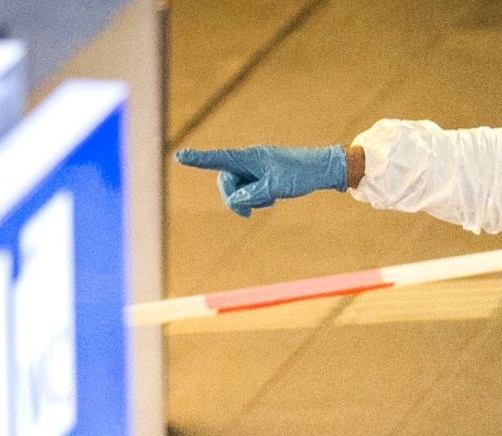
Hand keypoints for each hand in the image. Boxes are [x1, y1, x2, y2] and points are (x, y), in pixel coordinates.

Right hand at [173, 144, 350, 216]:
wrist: (321, 170)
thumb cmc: (299, 175)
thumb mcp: (274, 189)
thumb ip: (251, 195)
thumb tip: (235, 201)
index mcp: (249, 158)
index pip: (218, 159)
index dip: (198, 160)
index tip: (180, 156)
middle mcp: (248, 160)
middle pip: (226, 181)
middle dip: (235, 198)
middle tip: (248, 213)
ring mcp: (255, 168)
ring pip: (238, 188)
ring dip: (249, 199)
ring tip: (270, 200)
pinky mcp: (262, 175)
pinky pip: (249, 189)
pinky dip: (256, 198)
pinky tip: (272, 199)